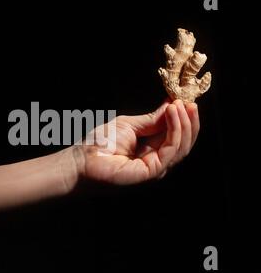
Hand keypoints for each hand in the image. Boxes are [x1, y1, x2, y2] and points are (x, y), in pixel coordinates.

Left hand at [72, 99, 198, 184]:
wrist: (82, 159)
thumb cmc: (100, 143)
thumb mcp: (130, 125)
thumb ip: (152, 120)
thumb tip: (171, 106)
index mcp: (151, 150)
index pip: (175, 136)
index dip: (183, 119)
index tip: (186, 100)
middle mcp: (156, 160)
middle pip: (183, 143)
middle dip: (189, 122)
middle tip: (191, 103)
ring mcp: (155, 169)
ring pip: (180, 147)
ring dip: (184, 124)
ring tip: (181, 105)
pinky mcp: (151, 172)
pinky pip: (170, 150)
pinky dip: (174, 130)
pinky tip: (172, 114)